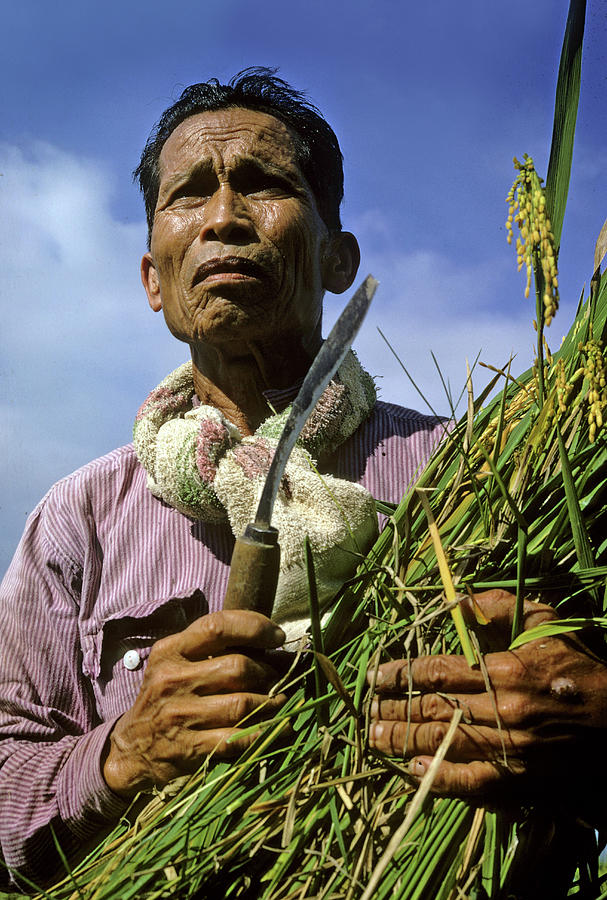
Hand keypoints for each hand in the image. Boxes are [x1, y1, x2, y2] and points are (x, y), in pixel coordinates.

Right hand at [103, 610, 286, 796]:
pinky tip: (277, 727)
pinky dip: (264, 732)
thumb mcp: (175, 663)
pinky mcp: (189, 748)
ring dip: (271, 701)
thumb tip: (272, 642)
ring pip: (242, 703)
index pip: (217, 626)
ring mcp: (179, 715)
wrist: (130, 749)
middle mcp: (171, 680)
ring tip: (279, 699)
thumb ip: (212, 649)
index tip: (277, 636)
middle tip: (277, 676)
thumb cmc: (165, 697)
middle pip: (237, 667)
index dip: (255, 627)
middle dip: (267, 671)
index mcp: (169, 651)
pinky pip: (239, 738)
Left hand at [367, 590, 606, 810]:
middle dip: (393, 710)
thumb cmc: (581, 668)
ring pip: (444, 744)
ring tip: (373, 738)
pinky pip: (474, 783)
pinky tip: (414, 773)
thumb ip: (503, 608)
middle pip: (433, 709)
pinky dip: (441, 779)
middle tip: (365, 711)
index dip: (400, 674)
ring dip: (403, 742)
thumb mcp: (548, 624)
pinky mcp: (523, 779)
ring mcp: (511, 749)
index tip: (374, 676)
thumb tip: (461, 600)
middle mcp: (504, 710)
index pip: (437, 671)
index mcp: (505, 670)